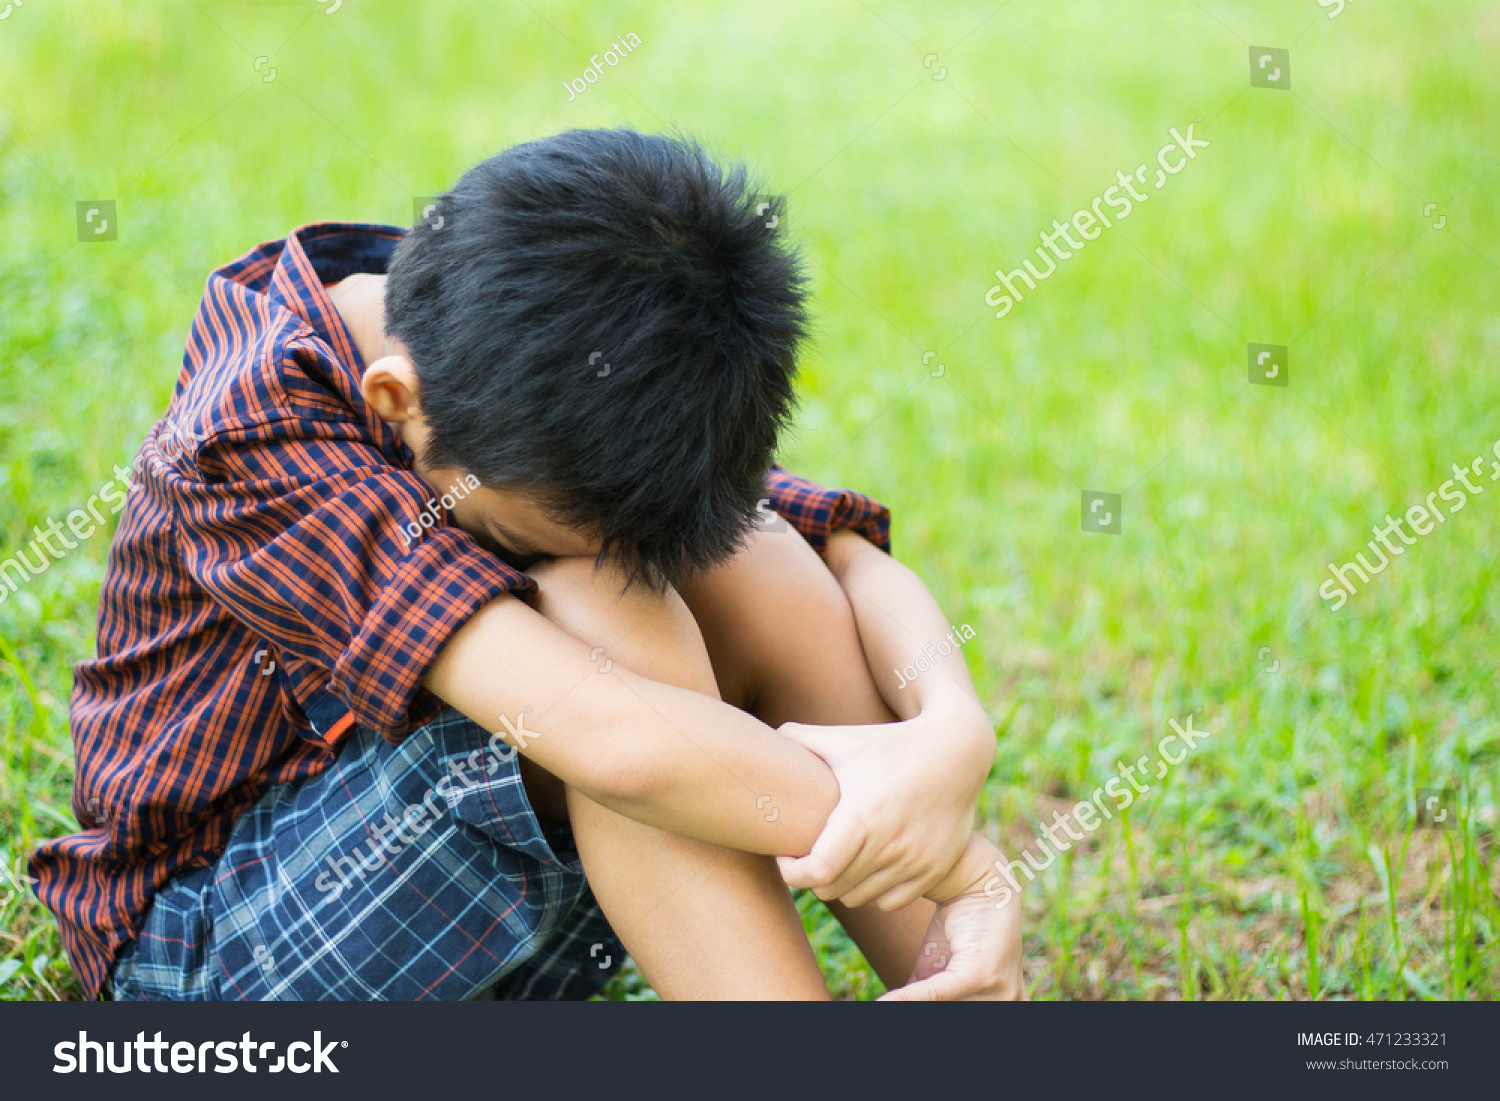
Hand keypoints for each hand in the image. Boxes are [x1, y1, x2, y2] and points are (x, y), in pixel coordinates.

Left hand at [775, 703, 991, 909]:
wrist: (957, 752)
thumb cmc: (890, 744)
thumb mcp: (845, 738)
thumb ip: (798, 739)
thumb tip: (757, 740)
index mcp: (862, 816)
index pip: (817, 871)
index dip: (793, 872)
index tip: (786, 859)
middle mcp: (890, 844)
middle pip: (833, 888)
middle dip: (814, 877)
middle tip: (810, 856)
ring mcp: (916, 861)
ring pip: (860, 898)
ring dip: (843, 884)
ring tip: (839, 858)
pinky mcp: (935, 870)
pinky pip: (890, 902)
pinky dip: (875, 890)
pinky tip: (870, 864)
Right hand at [880, 835, 1026, 1000]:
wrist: (975, 883)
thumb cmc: (954, 931)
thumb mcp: (934, 974)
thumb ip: (919, 997)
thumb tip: (885, 1009)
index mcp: (1002, 1007)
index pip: (962, 1016)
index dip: (916, 1011)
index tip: (885, 1008)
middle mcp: (1007, 1004)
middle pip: (955, 1015)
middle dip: (912, 1011)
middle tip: (881, 1008)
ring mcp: (1000, 992)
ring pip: (944, 1011)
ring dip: (907, 1008)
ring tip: (880, 1006)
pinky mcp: (984, 972)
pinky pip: (941, 993)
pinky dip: (910, 998)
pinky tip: (883, 1002)